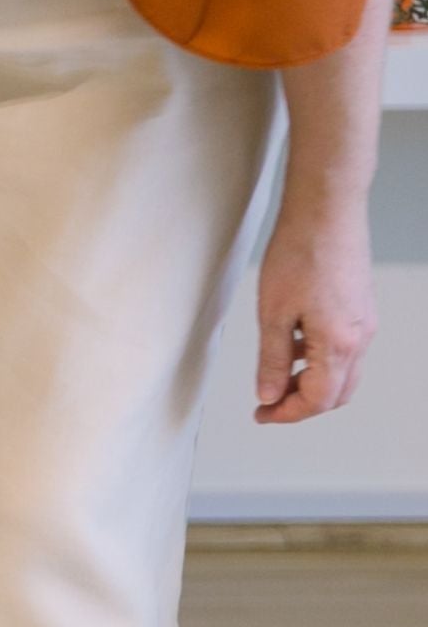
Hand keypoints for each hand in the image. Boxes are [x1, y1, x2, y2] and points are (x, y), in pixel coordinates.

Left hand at [253, 201, 376, 423]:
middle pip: (337, 393)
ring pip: (344, 372)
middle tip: (268, 403)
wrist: (327, 211)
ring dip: (312, 383)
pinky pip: (345, 348)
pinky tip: (294, 347)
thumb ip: (272, 360)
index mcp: (339, 344)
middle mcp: (361, 337)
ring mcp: (365, 322)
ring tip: (276, 377)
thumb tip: (269, 394)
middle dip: (302, 404)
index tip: (261, 415)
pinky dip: (320, 360)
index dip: (287, 414)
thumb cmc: (301, 254)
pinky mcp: (361, 308)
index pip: (318, 399)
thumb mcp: (273, 314)